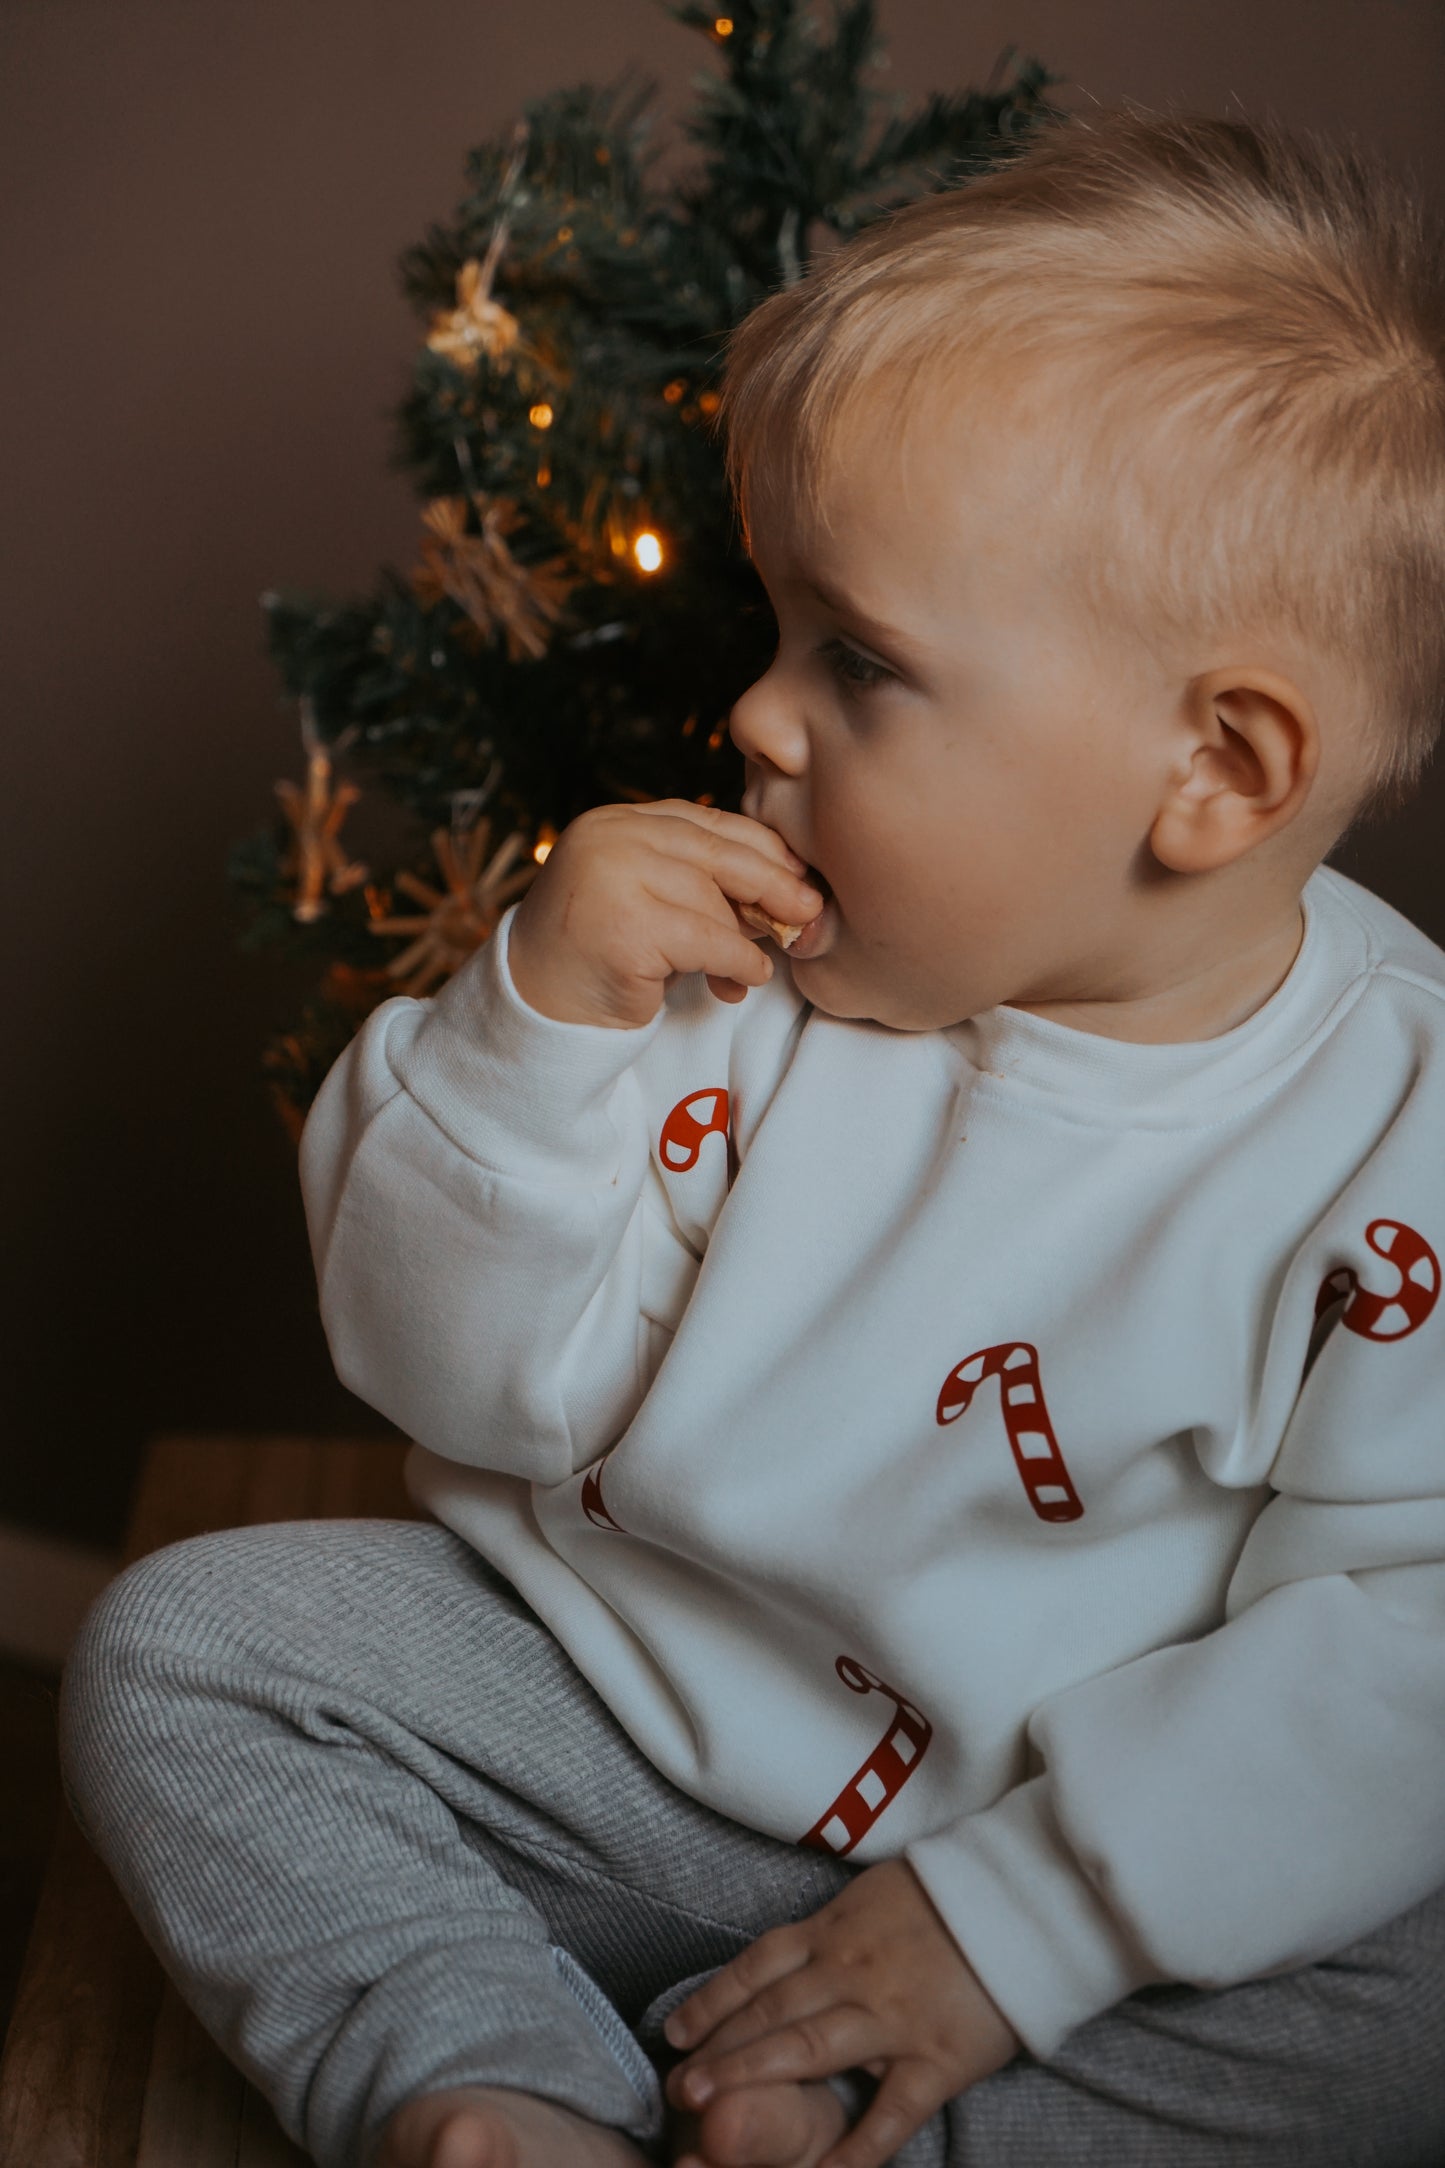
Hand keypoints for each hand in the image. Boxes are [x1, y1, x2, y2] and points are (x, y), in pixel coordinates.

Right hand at [506, 800, 823, 1028]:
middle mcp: (609, 838)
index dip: (759, 848)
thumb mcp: (649, 901)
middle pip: (716, 853)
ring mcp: (613, 878)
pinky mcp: (625, 928)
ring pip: (714, 901)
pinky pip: (708, 942)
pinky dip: (738, 962)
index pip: (704, 822)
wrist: (537, 1007)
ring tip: (756, 965)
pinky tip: (743, 980)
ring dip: (746, 939)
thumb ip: (699, 883)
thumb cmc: (600, 956)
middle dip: (771, 883)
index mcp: (616, 821)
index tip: (797, 872)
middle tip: (809, 910)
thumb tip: (788, 888)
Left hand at [663, 1860, 1020, 2167]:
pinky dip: (852, 2151)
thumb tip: (794, 1954)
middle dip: (717, 2051)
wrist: (1025, 1901)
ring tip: (706, 2114)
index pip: (759, 1968)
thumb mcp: (877, 1894)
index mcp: (837, 1930)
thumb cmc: (951, 1895)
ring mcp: (892, 2018)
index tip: (674, 2032)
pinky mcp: (936, 2060)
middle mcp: (852, 1972)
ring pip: (807, 2052)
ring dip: (752, 2080)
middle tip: (675, 2088)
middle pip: (770, 2013)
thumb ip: (834, 1928)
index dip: (713, 2000)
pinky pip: (888, 2114)